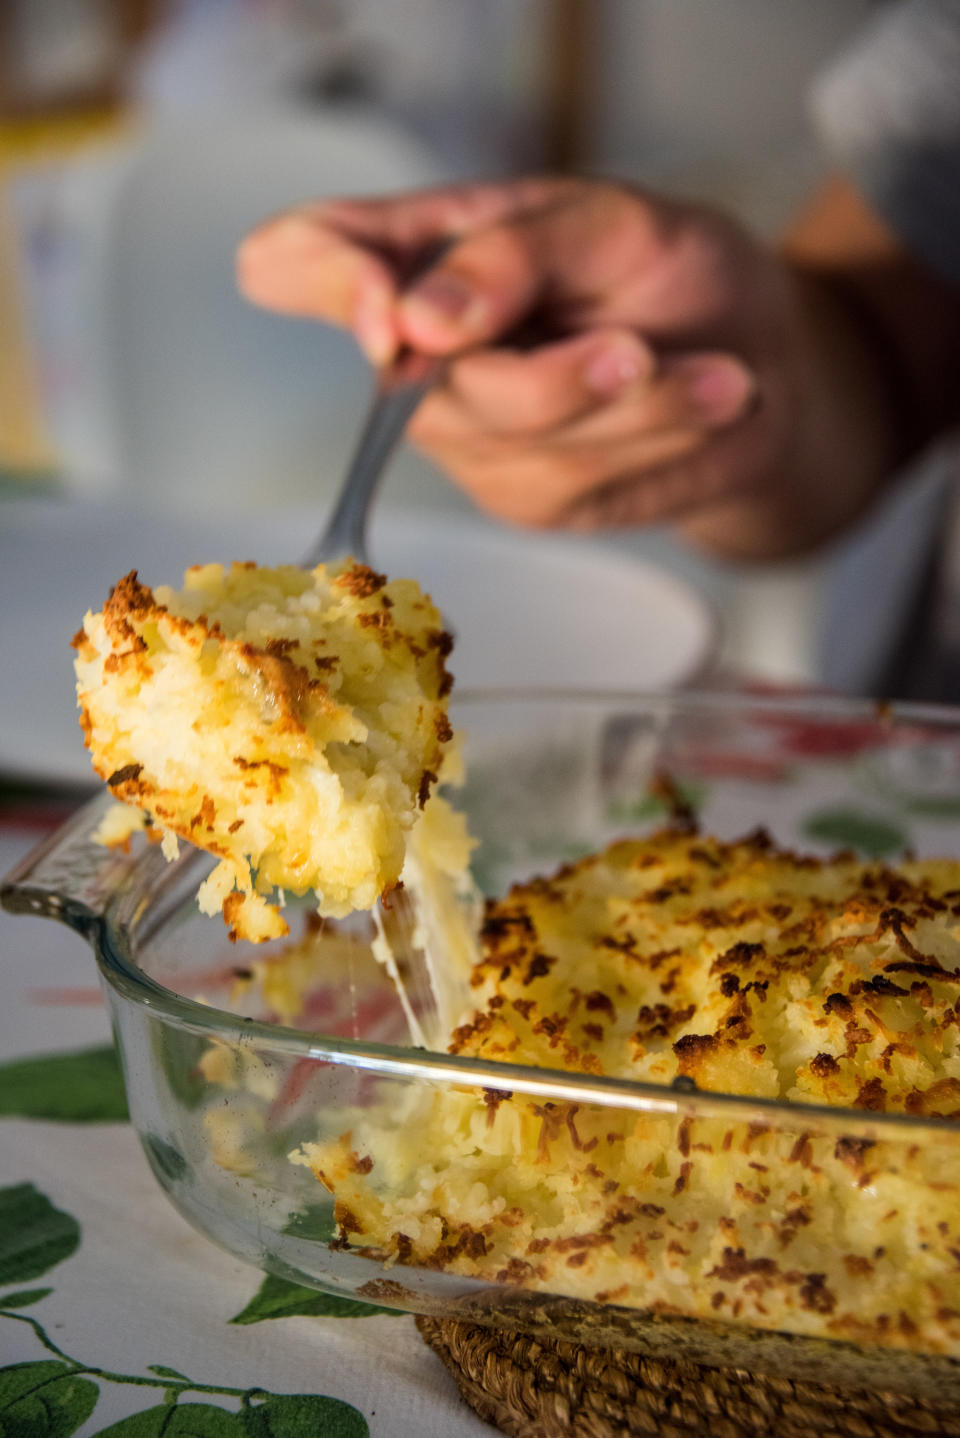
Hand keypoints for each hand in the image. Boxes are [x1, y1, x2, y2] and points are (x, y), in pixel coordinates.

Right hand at [238, 177, 897, 557]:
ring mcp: (466, 435)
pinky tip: (711, 401)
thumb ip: (511, 252)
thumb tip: (416, 322)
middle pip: (423, 382)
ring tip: (718, 373)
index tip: (392, 313)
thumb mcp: (612, 222)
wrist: (765, 366)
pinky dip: (659, 438)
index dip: (322, 282)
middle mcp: (418, 352)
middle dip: (550, 372)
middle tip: (636, 350)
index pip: (301, 259)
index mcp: (418, 250)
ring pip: (518, 436)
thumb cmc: (672, 275)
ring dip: (635, 405)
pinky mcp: (524, 497)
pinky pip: (573, 480)